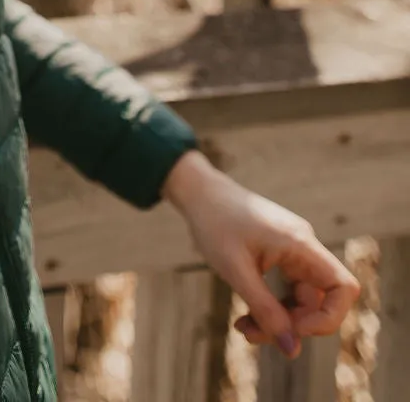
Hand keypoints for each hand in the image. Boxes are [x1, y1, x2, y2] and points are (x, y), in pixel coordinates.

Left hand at [162, 150, 359, 358]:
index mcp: (300, 243)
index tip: (295, 329)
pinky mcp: (281, 255)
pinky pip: (287, 291)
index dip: (330, 317)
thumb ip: (265, 310)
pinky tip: (246, 317)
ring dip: (277, 320)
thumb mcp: (236, 271)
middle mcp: (304, 246)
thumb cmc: (215, 224)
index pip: (344, 287)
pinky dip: (270, 307)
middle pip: (320, 300)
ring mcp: (293, 251)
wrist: (199, 192)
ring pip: (301, 300)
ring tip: (243, 328)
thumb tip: (293, 351)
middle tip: (252, 335)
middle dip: (292, 325)